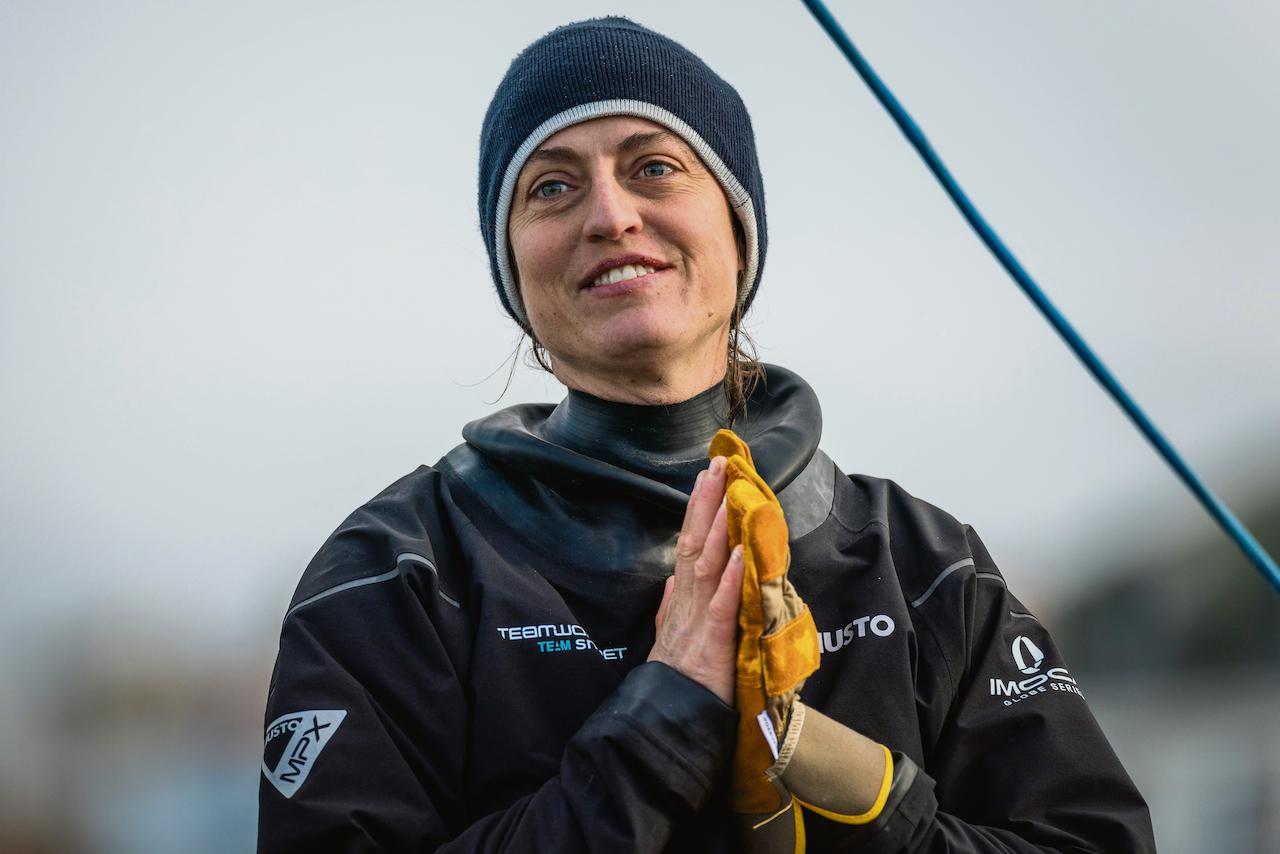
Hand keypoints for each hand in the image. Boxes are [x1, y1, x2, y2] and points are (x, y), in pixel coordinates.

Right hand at [648, 456, 744, 704]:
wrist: (665, 728)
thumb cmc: (674, 687)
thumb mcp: (669, 641)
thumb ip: (672, 607)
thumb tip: (674, 577)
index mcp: (680, 604)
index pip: (688, 548)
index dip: (697, 511)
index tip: (707, 477)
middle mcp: (686, 606)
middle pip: (693, 545)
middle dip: (705, 504)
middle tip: (717, 464)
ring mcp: (696, 624)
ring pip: (707, 567)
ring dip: (718, 528)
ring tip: (729, 492)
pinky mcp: (712, 647)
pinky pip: (723, 608)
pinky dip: (733, 579)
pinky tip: (742, 552)